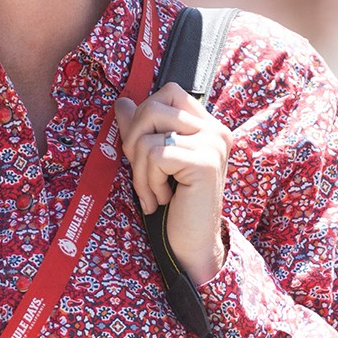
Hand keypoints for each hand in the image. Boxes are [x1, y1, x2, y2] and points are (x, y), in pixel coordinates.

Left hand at [116, 81, 232, 286]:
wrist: (191, 244)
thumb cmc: (173, 205)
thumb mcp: (154, 162)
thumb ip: (141, 130)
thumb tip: (122, 102)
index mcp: (207, 125)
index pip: (168, 92)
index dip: (144, 116)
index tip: (144, 150)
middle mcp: (215, 130)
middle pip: (152, 109)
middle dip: (134, 144)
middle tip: (144, 177)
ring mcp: (213, 144)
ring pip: (149, 136)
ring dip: (140, 171)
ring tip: (154, 193)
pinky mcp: (204, 162)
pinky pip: (155, 155)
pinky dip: (148, 181)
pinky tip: (161, 199)